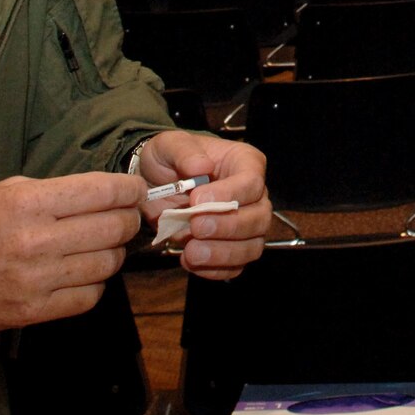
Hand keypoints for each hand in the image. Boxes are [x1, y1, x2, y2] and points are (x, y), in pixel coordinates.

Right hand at [0, 173, 142, 332]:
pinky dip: (95, 284)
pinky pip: (88, 297)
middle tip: (127, 216)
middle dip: (128, 219)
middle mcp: (35, 240)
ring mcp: (35, 280)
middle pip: (112, 228)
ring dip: (114, 252)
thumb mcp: (2, 191)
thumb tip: (100, 194)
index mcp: (26, 202)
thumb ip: (52, 192)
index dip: (129, 190)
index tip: (135, 190)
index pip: (102, 192)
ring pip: (107, 264)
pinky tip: (85, 272)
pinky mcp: (32, 311)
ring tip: (105, 244)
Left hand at [136, 130, 269, 279]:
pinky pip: (235, 267)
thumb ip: (184, 151)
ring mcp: (246, 225)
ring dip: (223, 254)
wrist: (155, 183)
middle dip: (229, 227)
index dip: (230, 194)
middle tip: (195, 227)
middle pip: (259, 217)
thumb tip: (201, 167)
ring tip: (191, 252)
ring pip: (252, 246)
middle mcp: (253, 196)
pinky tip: (189, 261)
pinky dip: (214, 270)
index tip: (197, 199)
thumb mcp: (169, 145)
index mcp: (245, 163)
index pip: (252, 182)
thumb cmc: (169, 159)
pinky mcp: (233, 249)